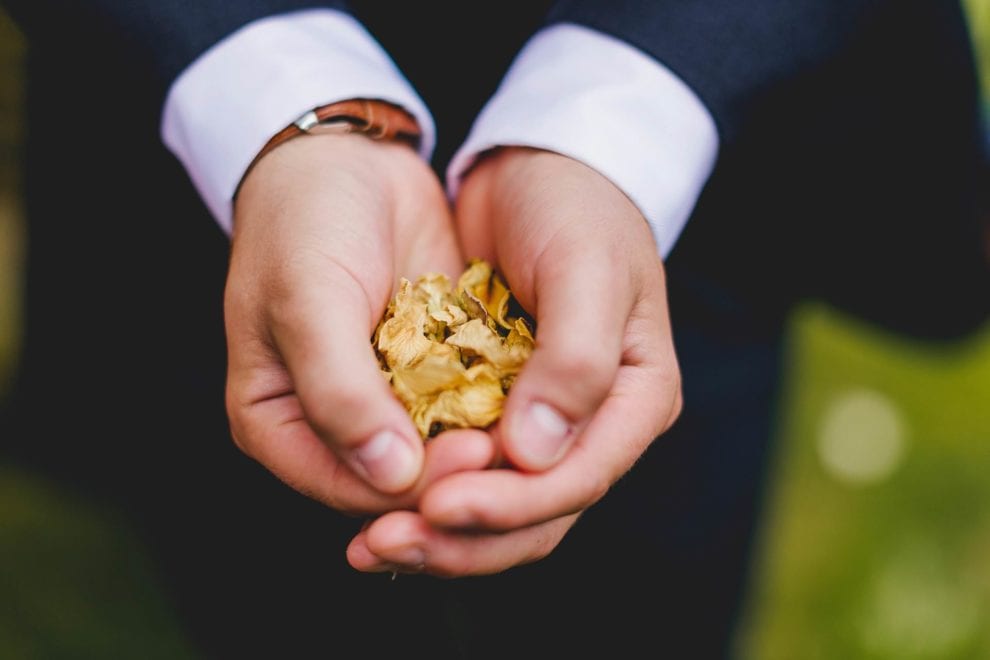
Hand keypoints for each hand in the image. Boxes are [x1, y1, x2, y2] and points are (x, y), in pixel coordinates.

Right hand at [225, 133, 494, 515]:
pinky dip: (497, 409)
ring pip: (440, 454)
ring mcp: (385, 404)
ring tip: (532, 424)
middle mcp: (333, 429)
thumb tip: (390, 477)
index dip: (415, 489)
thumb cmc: (304, 223)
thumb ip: (339, 392)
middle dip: (459, 476)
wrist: (347, 161)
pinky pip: (466, 410)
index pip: (347, 490)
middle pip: (400, 486)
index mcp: (278, 428)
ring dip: (487, 448)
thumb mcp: (308, 302)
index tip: (476, 454)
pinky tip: (534, 396)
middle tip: (517, 446)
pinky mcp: (429, 376)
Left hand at [347, 147, 682, 574]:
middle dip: (463, 540)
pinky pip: (466, 470)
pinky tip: (373, 499)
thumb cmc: (576, 207)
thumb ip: (575, 359)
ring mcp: (545, 422)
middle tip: (383, 544)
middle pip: (536, 517)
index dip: (509, 507)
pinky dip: (423, 491)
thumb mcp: (588, 267)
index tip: (437, 506)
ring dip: (437, 531)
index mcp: (634, 399)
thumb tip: (536, 454)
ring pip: (497, 506)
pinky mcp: (498, 410)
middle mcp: (593, 425)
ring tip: (368, 541)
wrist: (537, 167)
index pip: (578, 481)